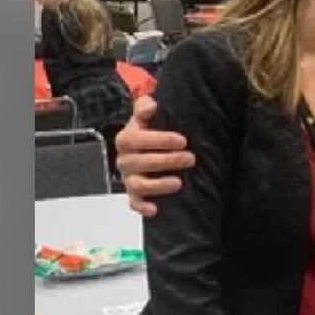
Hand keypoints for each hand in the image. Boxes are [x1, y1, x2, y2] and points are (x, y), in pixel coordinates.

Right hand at [114, 95, 194, 215]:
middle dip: (167, 161)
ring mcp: (128, 179)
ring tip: (179, 183)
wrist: (140, 150)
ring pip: (139, 185)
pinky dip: (143, 208)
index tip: (182, 140)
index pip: (137, 139)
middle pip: (141, 162)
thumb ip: (145, 106)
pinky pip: (134, 204)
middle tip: (190, 159)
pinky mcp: (133, 195)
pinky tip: (156, 210)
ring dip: (158, 185)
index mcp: (126, 139)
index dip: (159, 140)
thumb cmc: (147, 131)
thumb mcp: (144, 116)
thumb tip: (151, 104)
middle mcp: (124, 160)